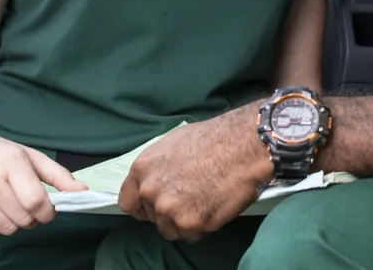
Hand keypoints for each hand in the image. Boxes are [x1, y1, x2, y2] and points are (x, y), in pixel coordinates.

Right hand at [0, 118, 86, 235]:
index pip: (36, 202)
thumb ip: (58, 175)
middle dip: (34, 217)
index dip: (49, 212)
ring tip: (9, 204)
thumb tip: (83, 192)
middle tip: (29, 205)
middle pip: (24, 219)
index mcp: (10, 163)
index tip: (49, 209)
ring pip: (7, 229)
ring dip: (15, 222)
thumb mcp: (27, 154)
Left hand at [117, 107, 272, 241]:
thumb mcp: (172, 144)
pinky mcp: (190, 223)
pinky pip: (192, 235)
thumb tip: (157, 182)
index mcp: (142, 169)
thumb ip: (157, 169)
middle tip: (192, 198)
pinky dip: (204, 226)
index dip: (144, 205)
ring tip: (206, 201)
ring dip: (186, 221)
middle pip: (153, 216)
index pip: (129, 202)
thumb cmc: (213, 138)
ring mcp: (169, 209)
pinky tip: (215, 206)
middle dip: (169, 211)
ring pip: (171, 229)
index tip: (157, 205)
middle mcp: (150, 191)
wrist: (243, 144)